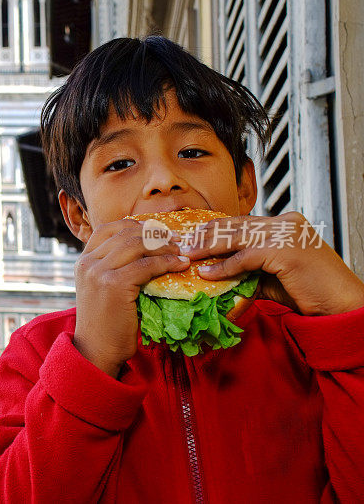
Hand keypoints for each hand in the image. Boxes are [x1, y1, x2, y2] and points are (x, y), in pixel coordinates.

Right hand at [74, 219, 190, 377]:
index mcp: (83, 261)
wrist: (96, 350)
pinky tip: (180, 265)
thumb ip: (112, 269)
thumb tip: (144, 251)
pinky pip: (147, 265)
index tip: (155, 231)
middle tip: (176, 241)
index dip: (134, 225)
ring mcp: (99, 273)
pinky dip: (167, 262)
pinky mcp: (114, 285)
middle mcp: (88, 263)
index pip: (108, 228)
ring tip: (180, 252)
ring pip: (137, 245)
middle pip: (125, 234)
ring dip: (164, 246)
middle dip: (155, 234)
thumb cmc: (105, 323)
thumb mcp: (101, 289)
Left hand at [180, 211, 363, 315]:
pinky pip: (245, 257)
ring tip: (188, 254)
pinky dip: (224, 266)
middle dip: (206, 234)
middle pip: (235, 225)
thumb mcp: (272, 274)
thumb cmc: (309, 291)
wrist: (341, 304)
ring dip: (208, 247)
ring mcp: (286, 233)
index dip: (215, 228)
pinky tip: (207, 273)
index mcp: (285, 222)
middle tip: (183, 243)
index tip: (193, 236)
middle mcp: (286, 222)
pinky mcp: (284, 250)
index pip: (242, 221)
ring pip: (236, 237)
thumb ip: (248, 267)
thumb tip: (216, 272)